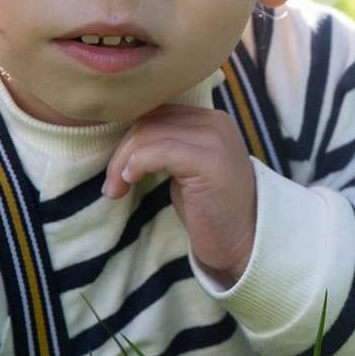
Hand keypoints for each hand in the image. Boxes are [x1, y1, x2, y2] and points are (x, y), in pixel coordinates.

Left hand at [102, 104, 256, 286]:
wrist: (243, 243)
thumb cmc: (209, 210)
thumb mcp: (185, 169)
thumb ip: (166, 146)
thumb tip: (125, 139)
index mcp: (211, 120)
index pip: (157, 112)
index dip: (130, 137)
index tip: (116, 168)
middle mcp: (216, 122)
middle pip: (151, 120)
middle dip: (122, 151)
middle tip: (111, 185)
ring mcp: (215, 139)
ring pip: (149, 133)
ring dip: (122, 162)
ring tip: (115, 189)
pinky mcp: (208, 161)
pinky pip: (158, 151)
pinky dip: (135, 165)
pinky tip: (129, 182)